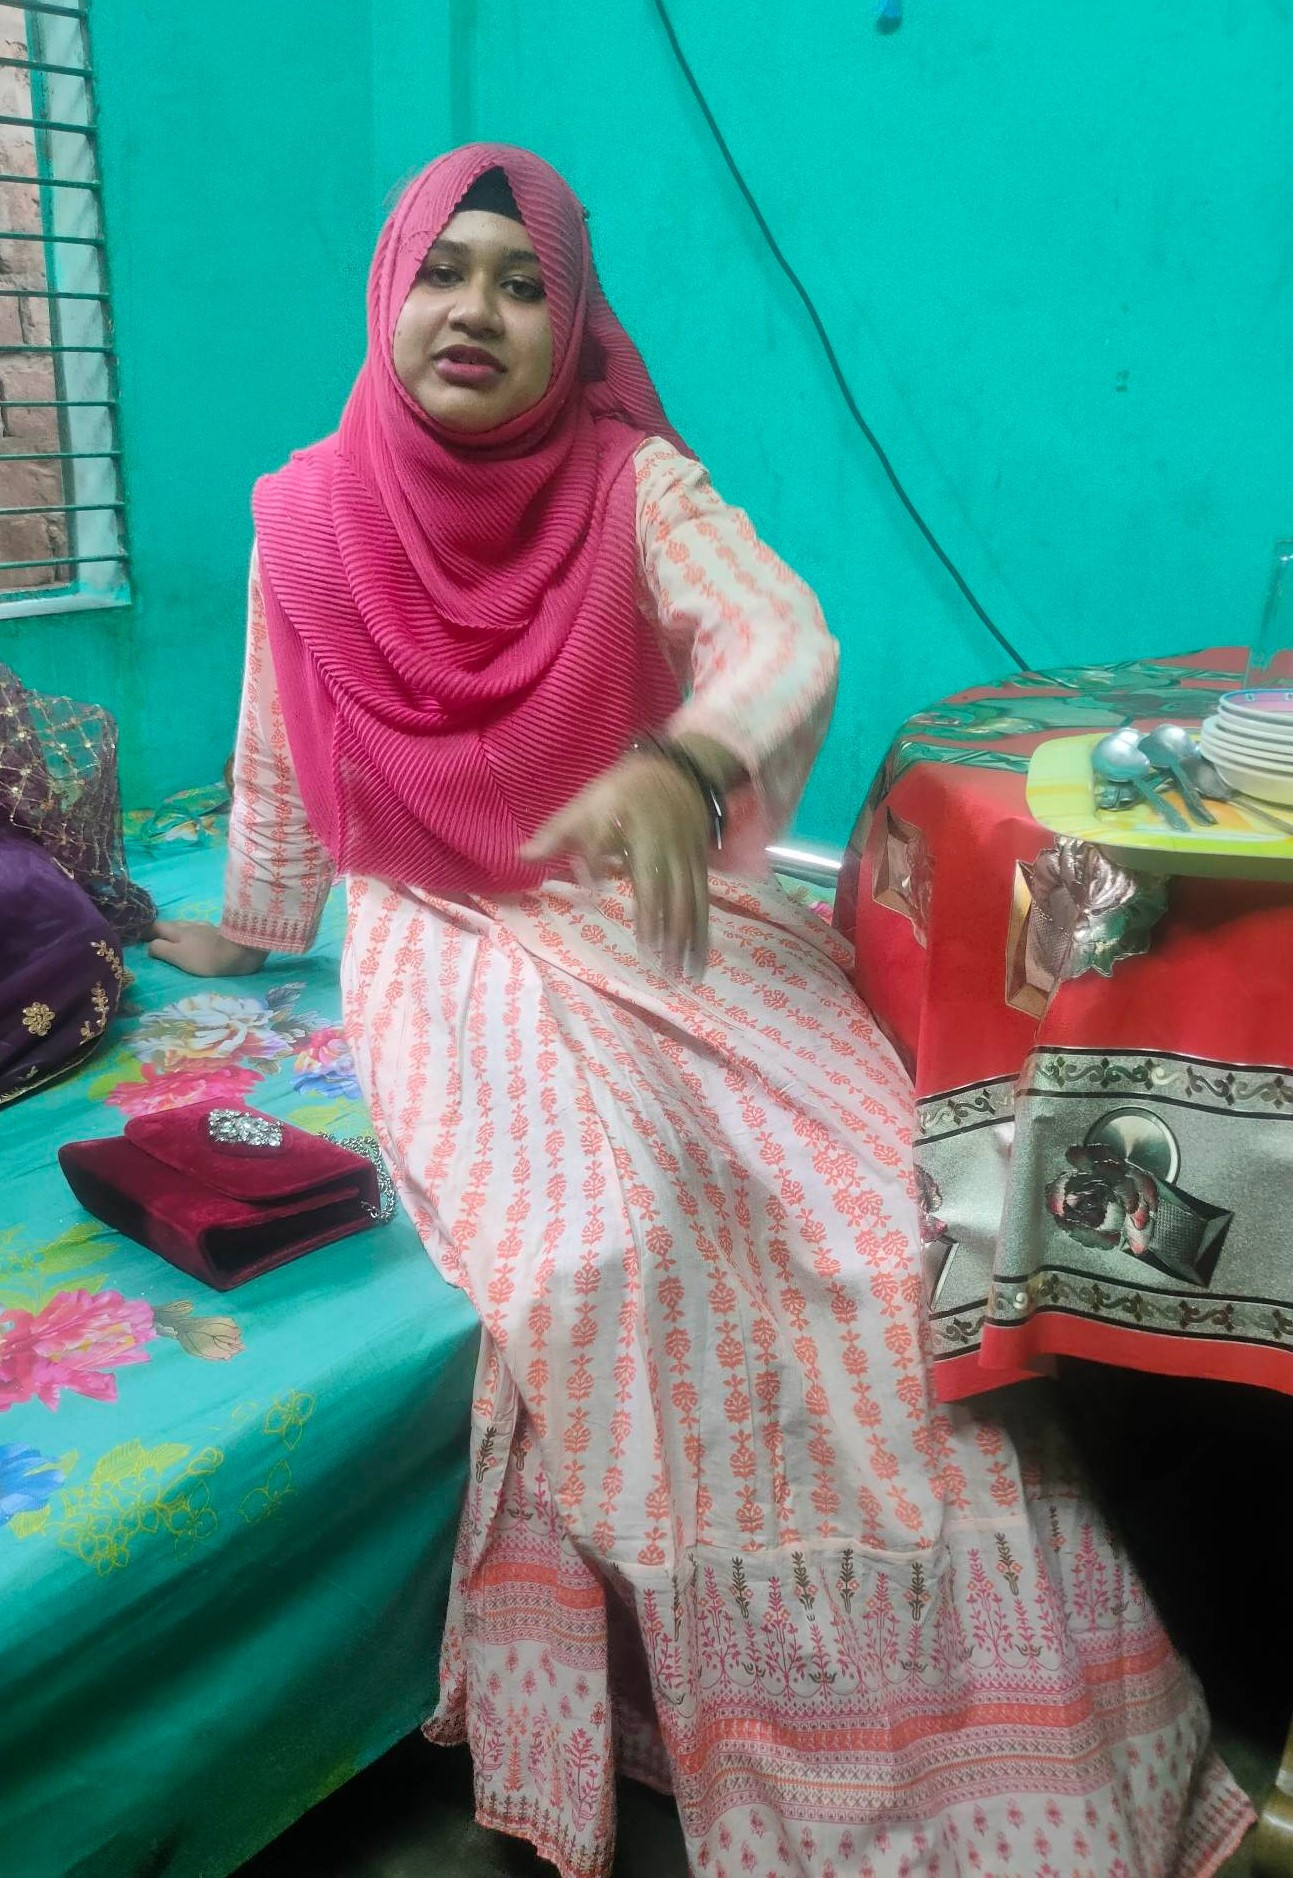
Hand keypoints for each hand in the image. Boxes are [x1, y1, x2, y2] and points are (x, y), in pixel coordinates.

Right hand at [147, 920, 267, 977]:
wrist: (240, 951)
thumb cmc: (206, 957)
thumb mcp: (177, 956)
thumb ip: (161, 949)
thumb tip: (148, 946)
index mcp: (177, 931)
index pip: (156, 926)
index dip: (146, 930)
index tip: (138, 935)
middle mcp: (189, 925)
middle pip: (171, 924)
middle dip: (161, 929)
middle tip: (153, 937)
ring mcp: (206, 927)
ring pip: (186, 925)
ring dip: (178, 930)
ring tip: (174, 938)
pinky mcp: (220, 932)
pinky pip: (201, 930)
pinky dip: (194, 933)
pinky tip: (197, 937)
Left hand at [522, 750, 714, 976]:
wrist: (678, 773)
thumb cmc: (624, 793)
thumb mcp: (587, 803)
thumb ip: (558, 833)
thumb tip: (522, 856)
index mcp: (629, 829)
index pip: (611, 846)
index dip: (600, 864)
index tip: (591, 891)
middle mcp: (661, 846)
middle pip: (662, 887)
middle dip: (659, 925)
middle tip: (653, 961)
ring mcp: (684, 858)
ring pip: (688, 900)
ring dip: (685, 938)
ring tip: (679, 973)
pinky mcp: (699, 867)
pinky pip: (702, 903)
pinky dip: (701, 932)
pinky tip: (697, 959)